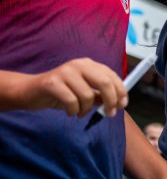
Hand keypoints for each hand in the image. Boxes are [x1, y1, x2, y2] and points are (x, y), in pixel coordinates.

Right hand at [2, 58, 126, 115]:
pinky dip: (74, 111)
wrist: (31, 91)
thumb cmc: (61, 92)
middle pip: (104, 82)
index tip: (123, 105)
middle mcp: (79, 65)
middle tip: (110, 113)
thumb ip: (99, 95)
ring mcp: (65, 72)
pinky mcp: (52, 82)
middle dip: (111, 100)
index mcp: (89, 65)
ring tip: (80, 112)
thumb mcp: (84, 92)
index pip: (112, 76)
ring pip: (88, 95)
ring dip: (86, 109)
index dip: (121, 91)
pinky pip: (72, 101)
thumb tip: (118, 103)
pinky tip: (70, 112)